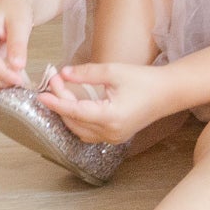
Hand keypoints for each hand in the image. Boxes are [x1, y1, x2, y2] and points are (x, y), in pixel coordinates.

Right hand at [0, 0, 33, 89]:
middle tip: (20, 83)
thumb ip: (18, 44)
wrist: (11, 4)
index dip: (3, 74)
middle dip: (0, 82)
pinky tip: (13, 77)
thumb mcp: (20, 23)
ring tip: (18, 80)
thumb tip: (17, 66)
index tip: (19, 80)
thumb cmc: (15, 9)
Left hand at [38, 61, 177, 144]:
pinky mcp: (114, 136)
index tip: (41, 95)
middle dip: (61, 101)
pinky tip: (73, 102)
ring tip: (61, 88)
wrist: (168, 93)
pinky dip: (77, 118)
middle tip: (54, 79)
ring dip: (67, 111)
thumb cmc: (144, 81)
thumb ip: (86, 73)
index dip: (56, 103)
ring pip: (79, 129)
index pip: (75, 112)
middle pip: (75, 121)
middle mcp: (111, 133)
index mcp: (111, 117)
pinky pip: (88, 131)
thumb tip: (64, 73)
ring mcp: (113, 138)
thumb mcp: (113, 71)